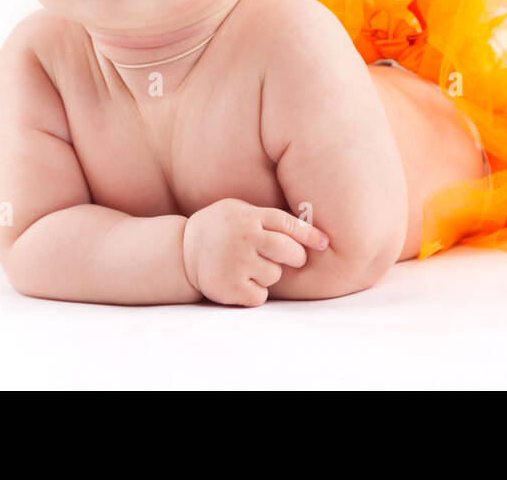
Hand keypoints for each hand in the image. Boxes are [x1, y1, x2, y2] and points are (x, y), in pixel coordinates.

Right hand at [182, 199, 330, 306]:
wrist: (181, 251)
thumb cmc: (219, 228)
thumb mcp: (239, 210)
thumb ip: (266, 217)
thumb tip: (306, 229)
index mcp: (249, 216)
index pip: (288, 224)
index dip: (310, 235)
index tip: (325, 243)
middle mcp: (244, 238)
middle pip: (289, 251)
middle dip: (296, 257)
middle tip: (292, 259)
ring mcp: (236, 262)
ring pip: (275, 275)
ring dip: (269, 274)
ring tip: (250, 267)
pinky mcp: (229, 287)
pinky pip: (260, 296)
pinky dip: (255, 292)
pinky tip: (242, 282)